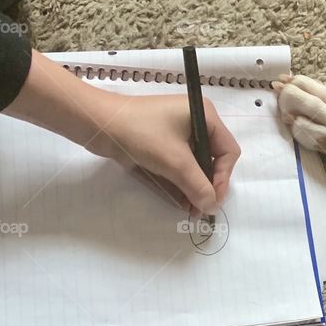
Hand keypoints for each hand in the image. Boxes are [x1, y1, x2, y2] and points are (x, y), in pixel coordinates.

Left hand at [4, 51, 240, 215]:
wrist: (97, 124)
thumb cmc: (142, 134)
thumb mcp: (175, 162)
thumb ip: (198, 186)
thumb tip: (212, 208)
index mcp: (206, 116)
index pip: (228, 152)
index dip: (222, 178)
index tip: (211, 200)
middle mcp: (196, 121)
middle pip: (213, 160)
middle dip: (207, 186)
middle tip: (200, 209)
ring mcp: (178, 132)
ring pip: (195, 165)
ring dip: (194, 188)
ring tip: (189, 210)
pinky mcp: (162, 142)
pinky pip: (179, 165)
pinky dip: (181, 182)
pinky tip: (180, 201)